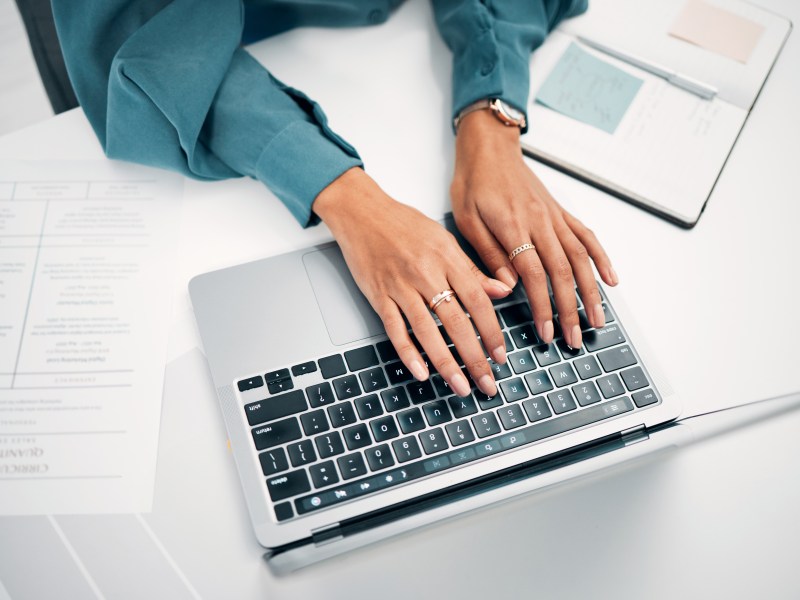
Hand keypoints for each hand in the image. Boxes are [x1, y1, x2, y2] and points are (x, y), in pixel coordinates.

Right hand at [312, 167, 511, 396]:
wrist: (362, 211)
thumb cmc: (403, 223)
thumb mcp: (444, 240)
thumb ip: (472, 269)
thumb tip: (502, 291)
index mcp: (447, 258)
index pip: (478, 301)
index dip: (492, 331)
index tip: (501, 355)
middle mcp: (426, 273)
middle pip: (457, 322)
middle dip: (475, 357)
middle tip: (487, 383)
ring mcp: (400, 285)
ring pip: (428, 331)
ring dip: (446, 363)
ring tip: (460, 386)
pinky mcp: (378, 295)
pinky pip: (394, 329)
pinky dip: (408, 352)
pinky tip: (421, 372)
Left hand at [451, 110, 617, 348]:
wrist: (489, 147)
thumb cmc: (473, 182)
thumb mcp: (466, 219)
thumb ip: (489, 253)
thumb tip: (508, 287)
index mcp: (514, 226)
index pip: (534, 275)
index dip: (543, 306)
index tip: (547, 331)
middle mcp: (540, 222)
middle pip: (563, 272)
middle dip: (571, 309)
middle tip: (574, 338)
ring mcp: (554, 217)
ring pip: (581, 258)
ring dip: (591, 292)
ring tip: (598, 320)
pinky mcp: (560, 212)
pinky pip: (586, 236)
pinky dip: (601, 258)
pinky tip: (611, 279)